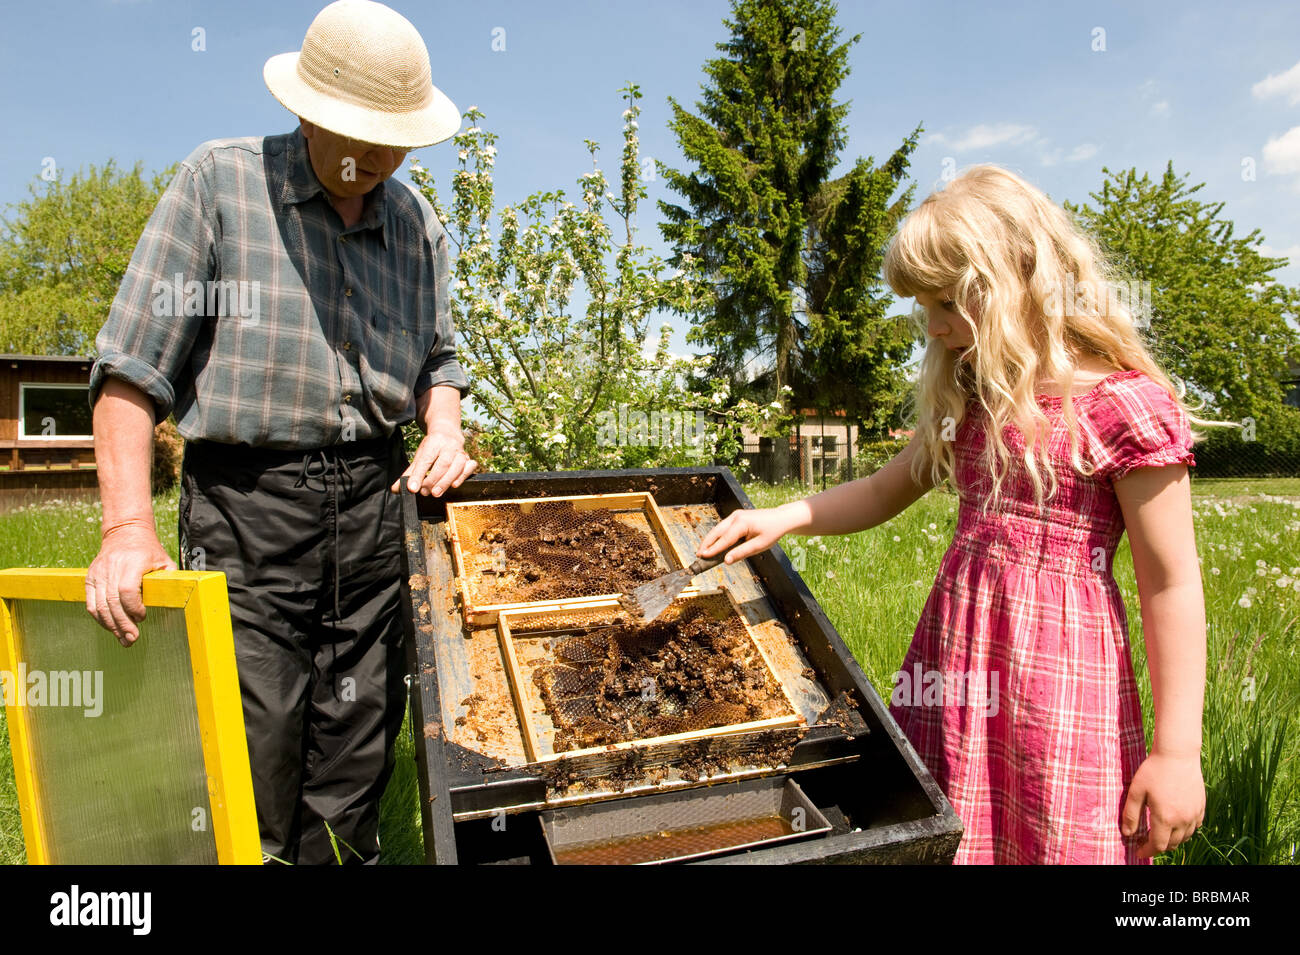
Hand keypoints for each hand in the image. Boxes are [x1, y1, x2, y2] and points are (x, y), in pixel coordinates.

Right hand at [85, 523, 176, 647]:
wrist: (124, 533)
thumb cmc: (149, 550)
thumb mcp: (164, 561)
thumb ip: (169, 580)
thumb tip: (180, 602)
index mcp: (132, 563)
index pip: (127, 590)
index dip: (134, 608)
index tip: (143, 617)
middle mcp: (112, 567)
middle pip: (112, 602)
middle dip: (123, 624)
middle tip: (132, 639)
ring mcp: (98, 573)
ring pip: (100, 605)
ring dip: (111, 625)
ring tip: (123, 638)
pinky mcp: (90, 578)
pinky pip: (91, 603)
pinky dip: (100, 618)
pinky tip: (111, 627)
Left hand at [391, 424, 476, 495]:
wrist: (447, 432)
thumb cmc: (432, 446)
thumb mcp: (419, 455)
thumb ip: (409, 473)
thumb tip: (396, 489)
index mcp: (434, 442)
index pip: (426, 460)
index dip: (418, 474)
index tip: (412, 488)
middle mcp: (449, 446)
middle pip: (443, 464)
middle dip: (433, 480)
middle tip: (424, 492)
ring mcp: (460, 452)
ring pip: (457, 466)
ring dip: (446, 481)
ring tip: (435, 493)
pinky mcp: (468, 458)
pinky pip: (469, 467)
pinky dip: (462, 477)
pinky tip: (454, 485)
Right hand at [696, 505, 801, 563]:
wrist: (781, 518)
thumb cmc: (772, 532)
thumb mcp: (759, 546)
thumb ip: (741, 553)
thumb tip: (726, 560)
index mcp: (742, 523)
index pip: (724, 539)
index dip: (713, 549)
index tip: (703, 557)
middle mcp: (736, 517)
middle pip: (716, 531)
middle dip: (706, 543)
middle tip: (699, 555)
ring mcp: (735, 515)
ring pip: (718, 528)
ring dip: (710, 539)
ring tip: (703, 551)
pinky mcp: (736, 517)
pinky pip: (724, 527)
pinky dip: (717, 536)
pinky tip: (714, 544)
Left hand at [1121, 750, 1205, 858]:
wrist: (1178, 755)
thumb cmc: (1153, 770)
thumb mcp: (1136, 791)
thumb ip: (1131, 814)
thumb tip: (1127, 833)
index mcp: (1165, 818)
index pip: (1158, 845)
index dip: (1147, 851)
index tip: (1138, 852)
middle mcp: (1182, 820)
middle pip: (1172, 844)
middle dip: (1159, 846)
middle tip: (1146, 841)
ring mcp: (1194, 814)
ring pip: (1185, 838)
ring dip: (1172, 839)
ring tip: (1160, 832)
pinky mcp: (1201, 807)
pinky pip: (1195, 827)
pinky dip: (1185, 830)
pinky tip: (1176, 823)